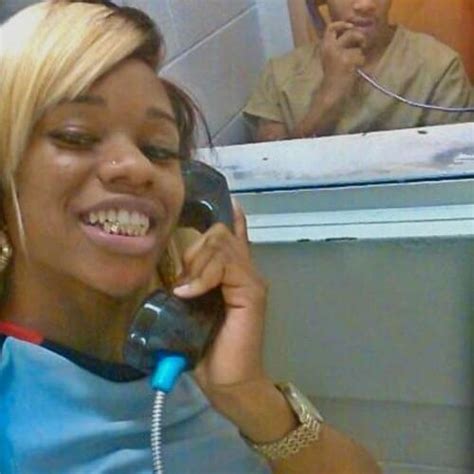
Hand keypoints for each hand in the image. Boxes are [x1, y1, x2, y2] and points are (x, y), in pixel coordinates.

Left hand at [173, 198, 268, 399]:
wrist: (227, 380)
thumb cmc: (206, 347)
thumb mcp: (190, 308)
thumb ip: (189, 285)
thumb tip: (172, 272)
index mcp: (233, 273)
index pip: (233, 234)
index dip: (230, 217)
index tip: (227, 200)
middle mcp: (246, 270)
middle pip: (218, 233)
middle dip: (194, 249)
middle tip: (183, 281)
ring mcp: (251, 279)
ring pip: (221, 244)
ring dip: (197, 264)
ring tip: (186, 291)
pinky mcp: (252, 292)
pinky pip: (226, 265)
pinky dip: (204, 276)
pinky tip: (190, 292)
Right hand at [320, 21, 366, 102]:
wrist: (329, 93)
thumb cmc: (331, 77)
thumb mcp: (331, 58)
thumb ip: (339, 46)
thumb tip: (354, 36)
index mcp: (324, 47)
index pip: (331, 28)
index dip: (342, 24)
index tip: (350, 26)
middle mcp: (330, 47)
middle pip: (350, 33)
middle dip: (359, 37)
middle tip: (362, 44)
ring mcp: (339, 54)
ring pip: (357, 48)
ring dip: (359, 56)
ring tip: (354, 65)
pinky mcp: (347, 61)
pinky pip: (360, 57)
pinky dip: (360, 64)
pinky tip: (354, 71)